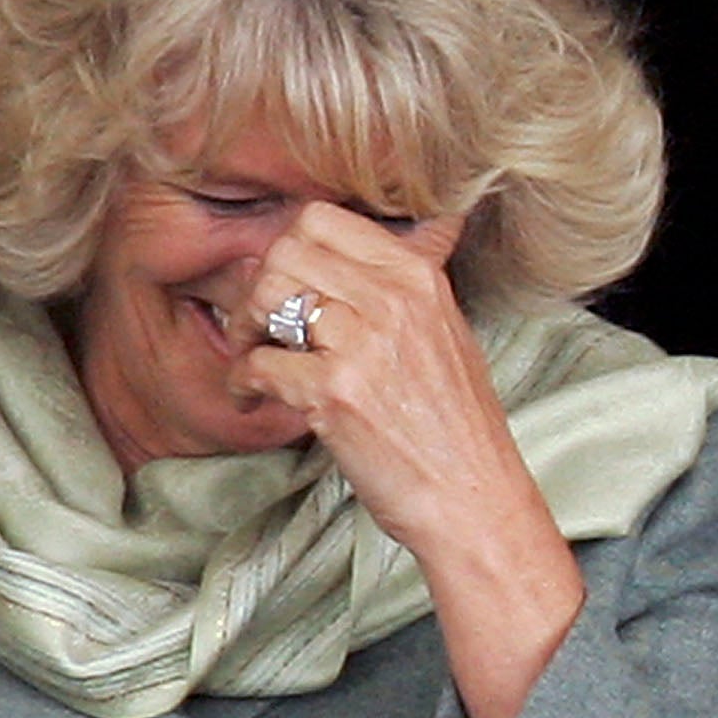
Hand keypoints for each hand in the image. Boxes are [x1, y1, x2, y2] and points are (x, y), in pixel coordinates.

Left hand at [233, 203, 585, 717]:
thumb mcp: (448, 333)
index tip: (289, 283)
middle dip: (260, 288)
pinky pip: (259, 363)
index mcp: (418, 277)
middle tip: (262, 327)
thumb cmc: (458, 427)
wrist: (474, 499)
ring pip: (266, 298)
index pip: (322, 219)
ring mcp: (363, 345)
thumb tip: (414, 230)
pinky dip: (243, 382)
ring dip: (246, 331)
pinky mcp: (335, 394)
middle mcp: (393, 301)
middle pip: (284, 253)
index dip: (288, 248)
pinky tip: (255, 397)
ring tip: (257, 358)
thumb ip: (411, 284)